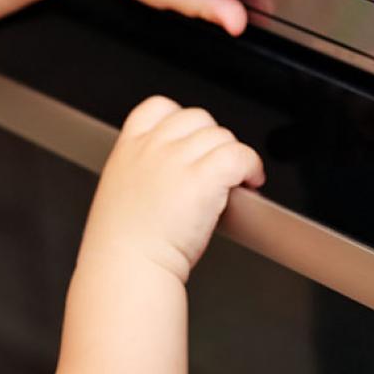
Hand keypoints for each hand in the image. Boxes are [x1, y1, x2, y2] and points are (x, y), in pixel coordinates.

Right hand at [80, 96, 264, 282]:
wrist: (127, 267)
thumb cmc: (123, 244)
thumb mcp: (122, 191)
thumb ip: (144, 169)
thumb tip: (176, 167)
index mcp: (129, 147)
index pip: (159, 107)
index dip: (181, 121)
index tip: (191, 140)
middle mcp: (153, 147)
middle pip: (197, 118)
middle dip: (211, 141)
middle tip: (215, 168)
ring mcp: (178, 159)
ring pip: (222, 136)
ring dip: (233, 157)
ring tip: (235, 180)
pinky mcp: (204, 177)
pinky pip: (241, 155)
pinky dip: (252, 167)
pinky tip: (250, 182)